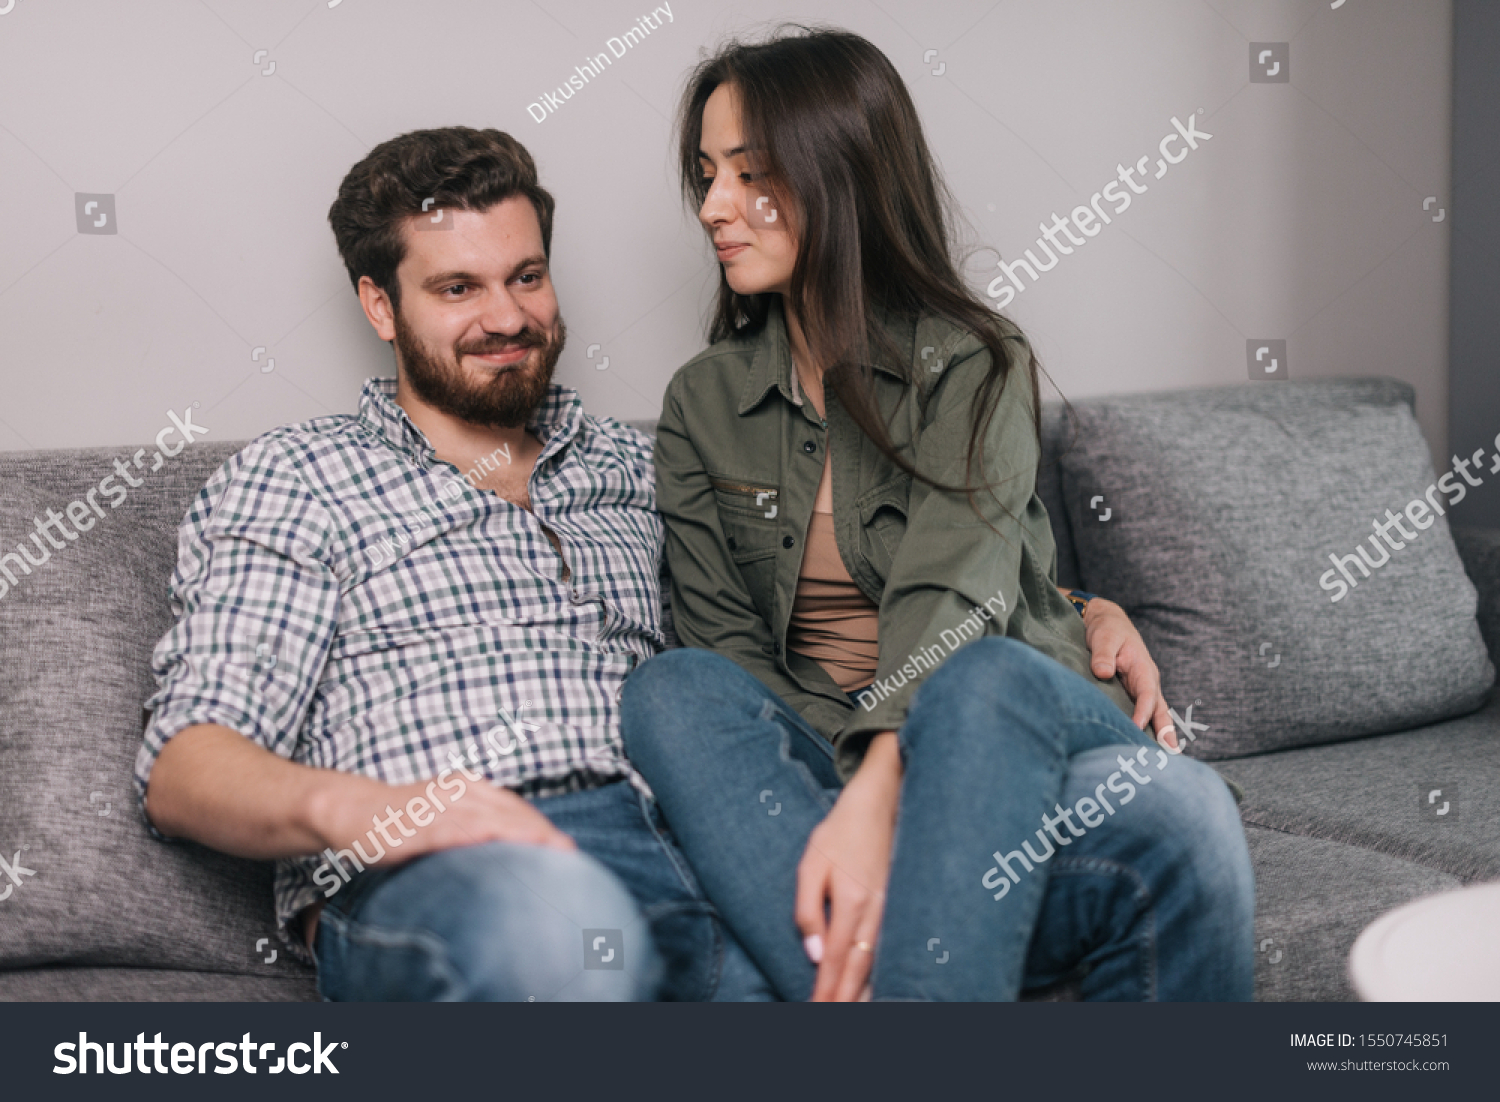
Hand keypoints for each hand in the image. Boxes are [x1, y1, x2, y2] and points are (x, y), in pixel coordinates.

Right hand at [311, 767, 574, 870]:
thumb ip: (473, 827)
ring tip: (550, 853)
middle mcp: (459, 792)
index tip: (565, 848)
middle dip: (542, 833)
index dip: (541, 827)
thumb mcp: (443, 816)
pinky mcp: (418, 826)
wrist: (349, 809)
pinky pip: (455, 831)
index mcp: (469, 788)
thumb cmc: (399, 820)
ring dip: (522, 835)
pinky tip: (499, 848)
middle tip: (570, 854)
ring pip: (491, 820)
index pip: (515, 808)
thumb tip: (504, 851)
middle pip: (511, 813)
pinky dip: (481, 838)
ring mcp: (439, 807)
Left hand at [795, 731, 901, 1000]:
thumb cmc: (840, 832)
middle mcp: (875, 912)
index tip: (816, 1011)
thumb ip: (808, 910)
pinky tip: (874, 984)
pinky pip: (887, 947)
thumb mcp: (811, 864)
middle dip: (844, 999)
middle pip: (860, 969)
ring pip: (877, 962)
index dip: (826, 990)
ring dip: (863, 990)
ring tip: (850, 1010)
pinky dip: (879, 971)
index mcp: (851, 903)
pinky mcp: (895, 904)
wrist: (879, 802)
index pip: (837, 960)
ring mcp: (890, 909)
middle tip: (830, 1019)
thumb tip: (814, 953)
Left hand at [1080, 597, 1177, 749]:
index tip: (1137, 727)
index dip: (1143, 711)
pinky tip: (1146, 746)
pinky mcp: (1133, 693)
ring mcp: (1142, 688)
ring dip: (1161, 734)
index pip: (1147, 694)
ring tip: (1167, 759)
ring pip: (1155, 714)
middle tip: (1171, 754)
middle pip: (1160, 709)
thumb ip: (1103, 654)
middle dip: (1166, 731)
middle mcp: (1147, 681)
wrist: (1107, 622)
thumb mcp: (1104, 637)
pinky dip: (1149, 729)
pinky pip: (1144, 713)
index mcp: (1143, 668)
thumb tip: (1103, 672)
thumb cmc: (1107, 630)